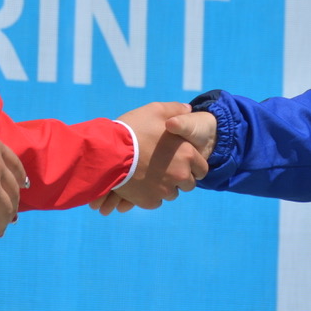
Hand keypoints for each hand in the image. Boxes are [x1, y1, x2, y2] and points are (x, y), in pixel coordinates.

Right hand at [91, 102, 208, 214]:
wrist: (108, 153)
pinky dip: (151, 194)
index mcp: (186, 154)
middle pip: (188, 184)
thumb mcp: (155, 111)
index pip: (202, 169)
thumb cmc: (132, 129)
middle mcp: (179, 175)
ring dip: (165, 186)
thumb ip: (175, 110)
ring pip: (171, 193)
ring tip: (151, 174)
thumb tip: (188, 108)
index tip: (183, 162)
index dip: (193, 165)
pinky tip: (142, 183)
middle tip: (166, 168)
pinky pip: (156, 201)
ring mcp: (164, 191)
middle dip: (180, 177)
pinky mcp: (149, 201)